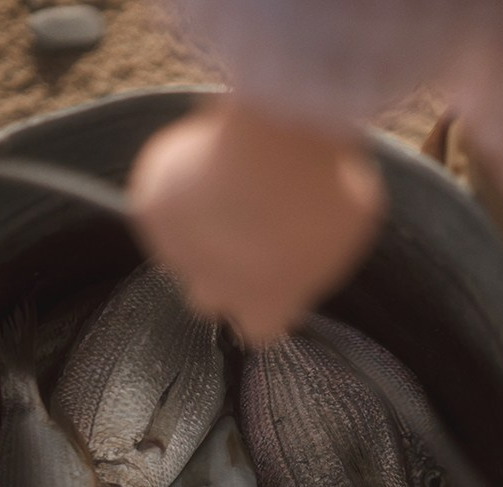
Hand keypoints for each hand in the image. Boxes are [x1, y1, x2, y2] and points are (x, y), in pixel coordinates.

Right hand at [127, 99, 384, 344]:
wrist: (275, 140)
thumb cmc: (326, 187)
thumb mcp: (351, 224)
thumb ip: (325, 247)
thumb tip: (321, 232)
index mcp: (267, 305)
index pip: (259, 331)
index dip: (264, 306)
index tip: (272, 282)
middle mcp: (215, 290)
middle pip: (208, 298)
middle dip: (221, 274)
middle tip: (241, 234)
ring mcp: (176, 252)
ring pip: (180, 251)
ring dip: (198, 229)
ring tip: (224, 189)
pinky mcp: (151, 211)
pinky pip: (159, 203)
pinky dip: (174, 187)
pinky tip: (202, 160)